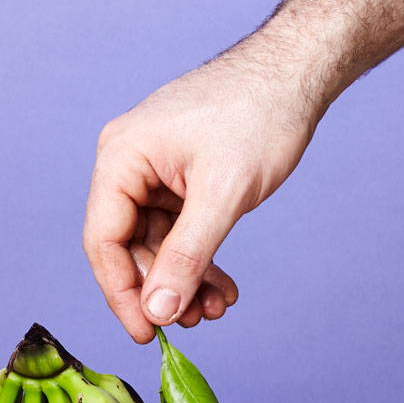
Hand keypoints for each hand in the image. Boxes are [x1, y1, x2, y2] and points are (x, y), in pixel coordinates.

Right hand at [83, 48, 319, 341]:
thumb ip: (186, 257)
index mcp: (121, 157)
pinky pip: (178, 228)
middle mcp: (127, 163)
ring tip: (217, 307)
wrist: (300, 69)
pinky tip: (222, 286)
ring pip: (156, 242)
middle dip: (162, 289)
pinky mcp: (179, 175)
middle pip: (127, 245)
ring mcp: (153, 169)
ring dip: (184, 279)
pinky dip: (198, 258)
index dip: (121, 293)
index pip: (103, 240)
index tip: (146, 333)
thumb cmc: (259, 113)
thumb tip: (157, 312)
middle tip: (194, 324)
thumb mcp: (223, 195)